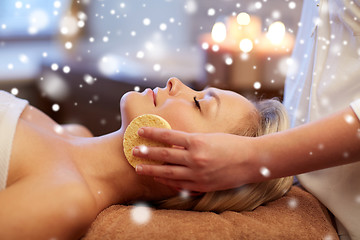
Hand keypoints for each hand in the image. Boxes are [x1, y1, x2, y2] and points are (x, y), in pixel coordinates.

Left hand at [133, 127, 258, 191]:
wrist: (251, 160)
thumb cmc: (231, 144)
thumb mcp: (209, 137)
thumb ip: (191, 141)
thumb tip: (173, 142)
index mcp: (197, 141)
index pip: (168, 136)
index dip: (152, 133)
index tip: (140, 131)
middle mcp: (194, 157)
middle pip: (164, 155)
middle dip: (147, 153)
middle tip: (133, 151)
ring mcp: (197, 173)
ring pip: (168, 172)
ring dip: (151, 170)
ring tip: (139, 168)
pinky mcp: (202, 185)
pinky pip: (180, 184)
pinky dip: (168, 181)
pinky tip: (159, 179)